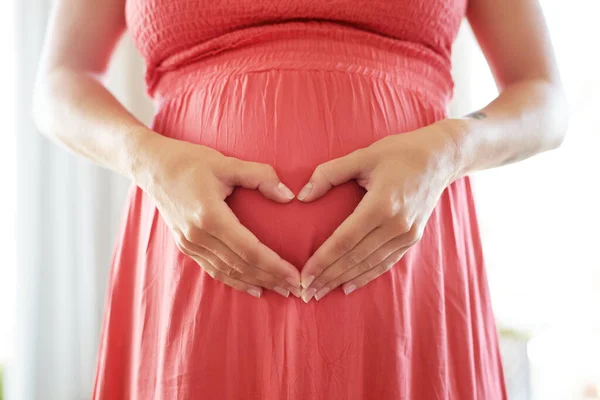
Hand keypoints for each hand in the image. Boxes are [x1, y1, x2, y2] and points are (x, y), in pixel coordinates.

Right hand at [135, 133, 301, 298]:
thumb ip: (260, 176)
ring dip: (255, 282)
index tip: (295, 275)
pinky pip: (213, 269)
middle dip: (270, 278)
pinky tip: (253, 288)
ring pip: (228, 271)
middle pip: (241, 265)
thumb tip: (289, 196)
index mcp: (210, 216)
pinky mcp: (185, 245)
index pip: (249, 249)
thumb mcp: (226, 162)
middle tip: (296, 288)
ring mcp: (189, 243)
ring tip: (280, 290)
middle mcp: (198, 235)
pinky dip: (234, 281)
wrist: (152, 166)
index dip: (274, 265)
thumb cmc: (190, 161)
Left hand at [297, 121, 461, 301]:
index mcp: (381, 204)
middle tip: (305, 293)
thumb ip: (329, 173)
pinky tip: (348, 286)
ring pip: (369, 264)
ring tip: (321, 293)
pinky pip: (386, 263)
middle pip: (355, 258)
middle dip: (328, 277)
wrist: (440, 157)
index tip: (303, 276)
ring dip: (343, 280)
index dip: (322, 260)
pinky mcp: (413, 238)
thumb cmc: (398, 152)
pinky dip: (366, 276)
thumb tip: (302, 196)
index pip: (344, 240)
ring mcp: (407, 234)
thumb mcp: (362, 155)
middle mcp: (396, 224)